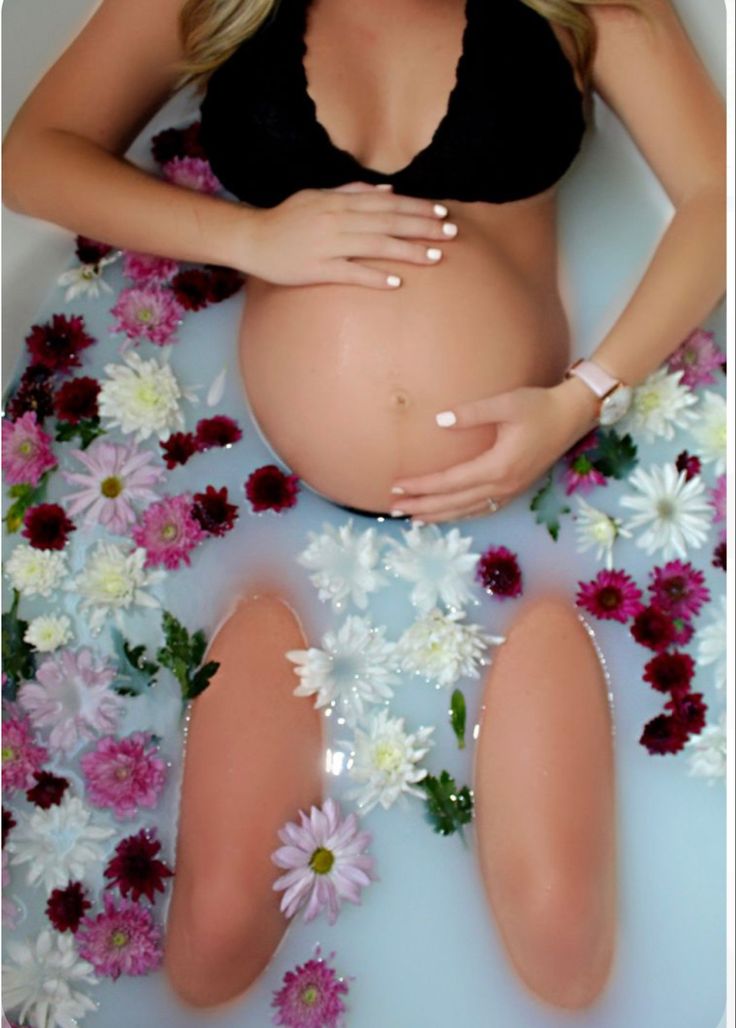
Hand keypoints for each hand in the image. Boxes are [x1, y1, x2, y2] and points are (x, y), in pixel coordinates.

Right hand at [243, 182, 457, 288]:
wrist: (254, 238)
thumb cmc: (288, 219)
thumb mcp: (318, 196)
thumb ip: (353, 192)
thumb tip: (388, 191)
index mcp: (340, 201)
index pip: (387, 204)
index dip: (417, 208)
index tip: (442, 213)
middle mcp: (338, 220)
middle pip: (388, 222)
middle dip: (423, 227)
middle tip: (452, 233)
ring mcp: (328, 245)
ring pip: (376, 246)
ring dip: (408, 251)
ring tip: (435, 257)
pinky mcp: (317, 269)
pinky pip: (351, 273)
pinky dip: (374, 277)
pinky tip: (396, 282)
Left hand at [389, 382, 598, 523]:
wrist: (574, 416)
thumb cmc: (539, 406)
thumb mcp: (506, 404)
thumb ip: (472, 413)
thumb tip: (439, 420)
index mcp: (497, 467)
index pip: (449, 482)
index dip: (421, 486)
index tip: (397, 485)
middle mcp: (502, 486)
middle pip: (454, 503)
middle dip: (422, 506)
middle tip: (394, 509)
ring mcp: (510, 491)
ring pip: (467, 511)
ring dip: (439, 515)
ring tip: (413, 518)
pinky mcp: (515, 489)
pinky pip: (482, 509)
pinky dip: (460, 514)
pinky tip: (447, 515)